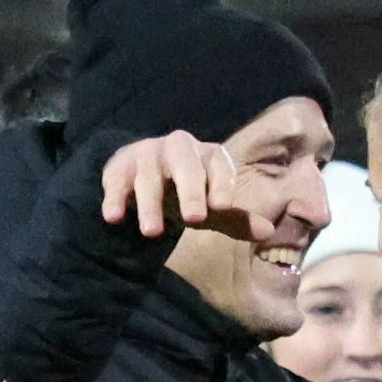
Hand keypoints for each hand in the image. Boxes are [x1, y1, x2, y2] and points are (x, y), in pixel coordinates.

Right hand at [100, 130, 275, 242]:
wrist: (142, 175)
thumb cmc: (186, 191)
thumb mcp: (211, 205)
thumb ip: (235, 218)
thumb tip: (268, 232)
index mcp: (207, 155)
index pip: (219, 164)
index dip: (221, 183)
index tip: (222, 206)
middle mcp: (179, 149)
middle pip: (186, 165)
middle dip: (190, 191)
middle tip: (194, 219)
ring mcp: (147, 155)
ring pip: (149, 177)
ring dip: (150, 205)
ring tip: (152, 233)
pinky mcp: (120, 166)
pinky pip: (117, 181)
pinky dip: (115, 198)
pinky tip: (113, 217)